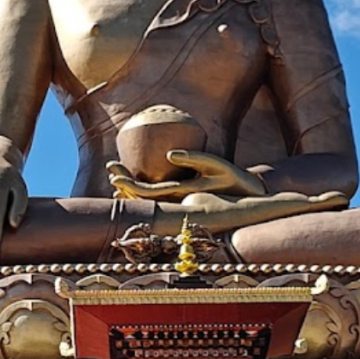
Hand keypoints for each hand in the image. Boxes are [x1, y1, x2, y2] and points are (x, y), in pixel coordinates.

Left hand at [107, 150, 265, 200]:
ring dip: (131, 190)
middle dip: (124, 184)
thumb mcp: (217, 165)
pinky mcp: (182, 201)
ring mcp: (179, 204)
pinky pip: (157, 199)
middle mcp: (177, 203)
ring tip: (116, 177)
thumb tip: (170, 154)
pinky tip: (133, 187)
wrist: (248, 198)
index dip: (129, 184)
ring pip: (148, 202)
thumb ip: (195, 158)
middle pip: (143, 199)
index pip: (148, 193)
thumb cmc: (233, 178)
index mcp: (182, 195)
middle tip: (110, 168)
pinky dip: (142, 194)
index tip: (114, 173)